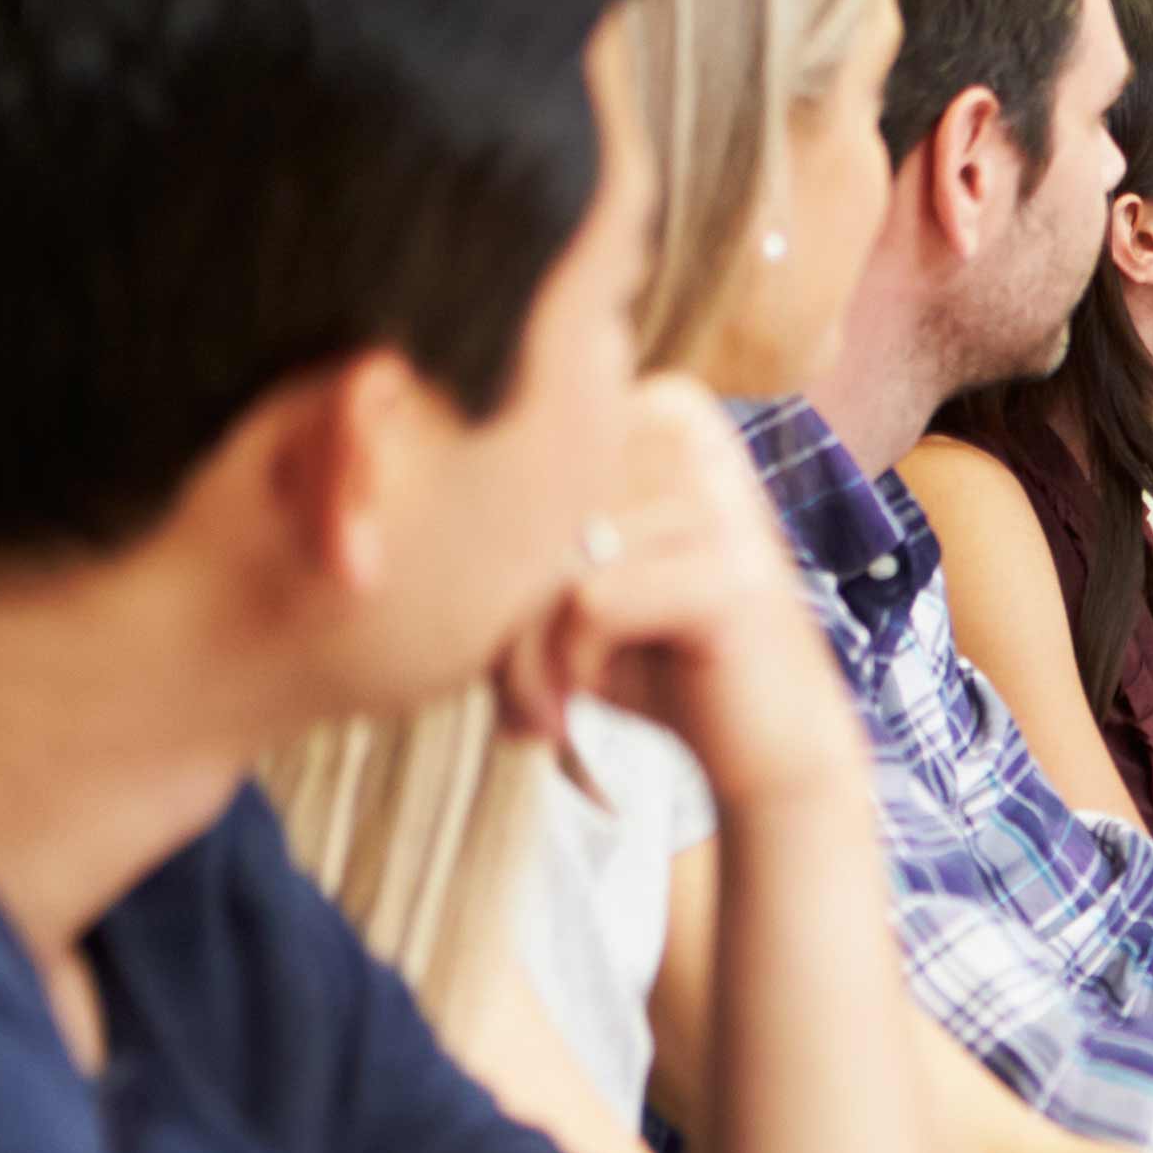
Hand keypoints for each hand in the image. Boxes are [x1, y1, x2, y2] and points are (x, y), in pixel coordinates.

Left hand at [497, 377, 867, 814]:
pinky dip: (569, 665)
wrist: (766, 745)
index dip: (487, 554)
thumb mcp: (570, 575)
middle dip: (501, 611)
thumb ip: (505, 523)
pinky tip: (586, 699)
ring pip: (549, 558)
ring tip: (543, 704)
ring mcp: (720, 500)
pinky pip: (589, 603)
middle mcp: (694, 434)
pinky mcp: (729, 574)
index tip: (504, 635)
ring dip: (526, 651)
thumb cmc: (651, 656)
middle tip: (516, 691)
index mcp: (660, 407)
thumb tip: (385, 501)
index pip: (515, 458)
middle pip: (529, 505)